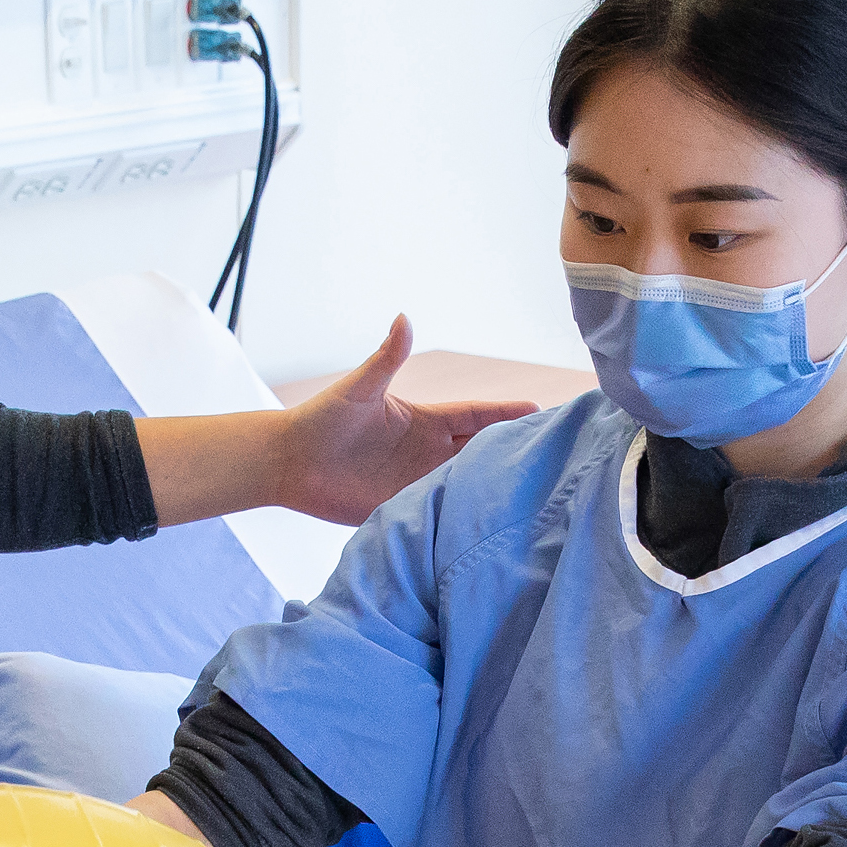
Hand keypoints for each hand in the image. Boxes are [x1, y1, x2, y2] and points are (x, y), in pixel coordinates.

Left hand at [275, 317, 536, 523]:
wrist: (290, 463)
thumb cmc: (322, 419)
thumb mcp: (359, 388)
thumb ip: (386, 359)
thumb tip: (404, 318)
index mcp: (425, 421)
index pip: (478, 416)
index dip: (508, 415)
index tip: (544, 412)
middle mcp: (428, 452)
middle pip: (482, 452)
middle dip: (514, 453)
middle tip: (556, 457)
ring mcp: (418, 482)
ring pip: (466, 486)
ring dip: (492, 490)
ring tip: (535, 496)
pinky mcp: (403, 510)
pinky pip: (440, 516)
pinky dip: (462, 520)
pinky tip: (489, 528)